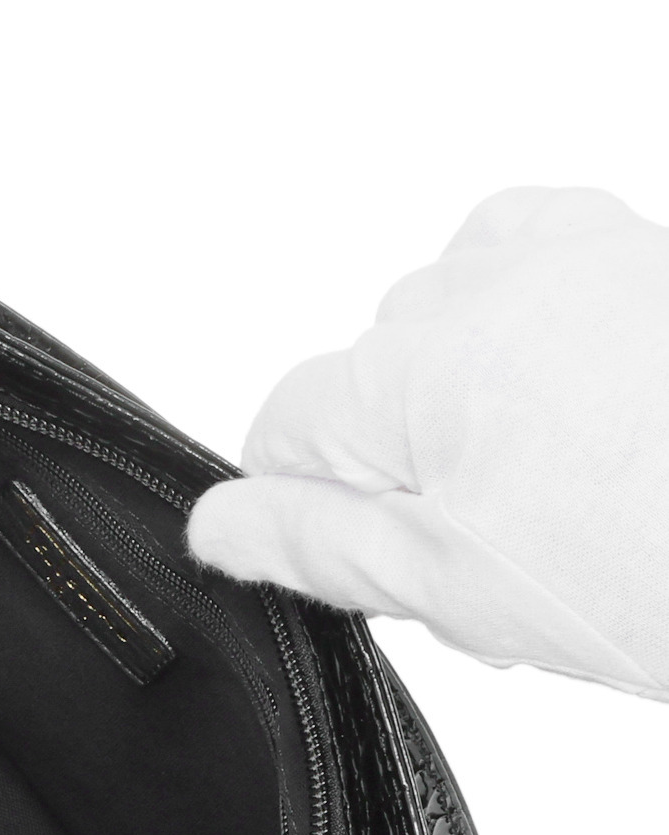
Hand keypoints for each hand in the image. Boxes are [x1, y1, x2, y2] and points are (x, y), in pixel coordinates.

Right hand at [188, 186, 668, 700]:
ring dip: (473, 412)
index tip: (394, 567)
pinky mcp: (631, 249)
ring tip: (560, 499)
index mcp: (407, 367)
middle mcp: (474, 283)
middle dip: (407, 469)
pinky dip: (530, 338)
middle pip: (368, 387)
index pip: (278, 435)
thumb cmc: (665, 564)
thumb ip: (312, 542)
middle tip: (500, 556)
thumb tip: (213, 521)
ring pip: (446, 334)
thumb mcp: (457, 584)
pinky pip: (528, 270)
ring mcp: (565, 254)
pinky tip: (582, 410)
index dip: (320, 516)